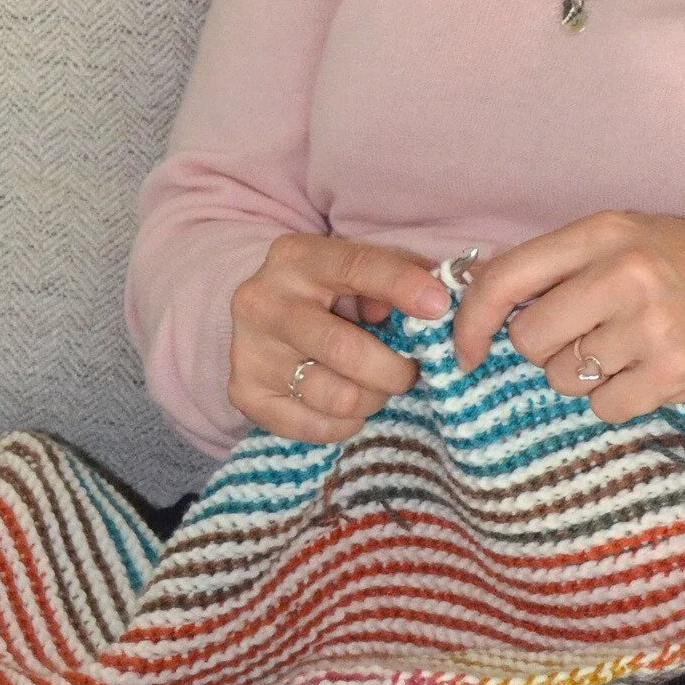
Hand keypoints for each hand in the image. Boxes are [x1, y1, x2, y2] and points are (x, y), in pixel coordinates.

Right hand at [229, 234, 449, 439]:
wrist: (266, 318)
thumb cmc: (330, 292)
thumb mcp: (360, 270)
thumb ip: (399, 275)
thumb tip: (438, 303)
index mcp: (295, 257)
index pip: (355, 266)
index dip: (401, 285)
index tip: (439, 307)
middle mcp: (262, 301)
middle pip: (344, 349)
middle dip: (394, 369)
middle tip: (410, 371)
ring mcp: (247, 350)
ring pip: (336, 396)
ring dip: (373, 399)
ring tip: (375, 387)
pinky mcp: (245, 393)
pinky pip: (317, 427)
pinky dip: (346, 423)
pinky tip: (347, 406)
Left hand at [453, 212, 684, 423]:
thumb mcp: (629, 238)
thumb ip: (562, 262)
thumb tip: (475, 294)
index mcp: (604, 232)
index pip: (504, 278)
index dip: (472, 321)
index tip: (467, 350)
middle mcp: (625, 272)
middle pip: (529, 339)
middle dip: (544, 351)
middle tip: (585, 340)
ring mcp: (650, 323)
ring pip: (563, 378)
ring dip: (585, 377)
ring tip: (628, 351)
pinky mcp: (673, 370)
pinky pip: (604, 407)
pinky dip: (617, 400)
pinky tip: (648, 374)